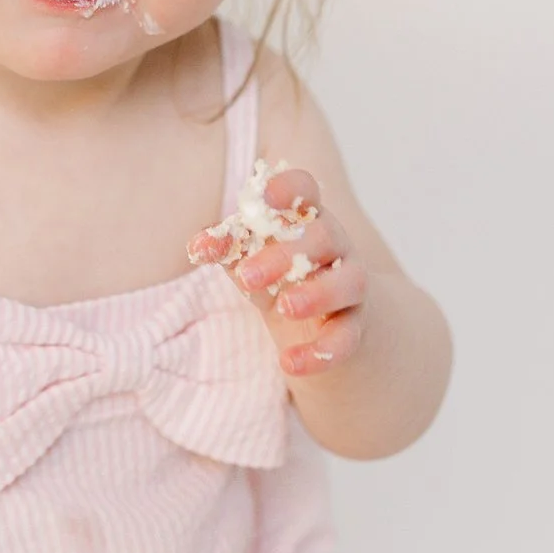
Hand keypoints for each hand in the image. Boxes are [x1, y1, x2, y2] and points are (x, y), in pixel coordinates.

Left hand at [189, 168, 366, 376]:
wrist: (326, 318)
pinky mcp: (355, 326)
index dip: (290, 189)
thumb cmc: (280, 273)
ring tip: (284, 308)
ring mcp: (351, 284)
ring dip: (317, 294)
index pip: (306, 190)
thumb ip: (226, 246)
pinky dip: (320, 352)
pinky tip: (289, 363)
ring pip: (349, 282)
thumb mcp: (249, 257)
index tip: (267, 198)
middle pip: (323, 236)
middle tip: (247, 276)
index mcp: (306, 217)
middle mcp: (336, 245)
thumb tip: (198, 245)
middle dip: (285, 254)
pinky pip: (347, 337)